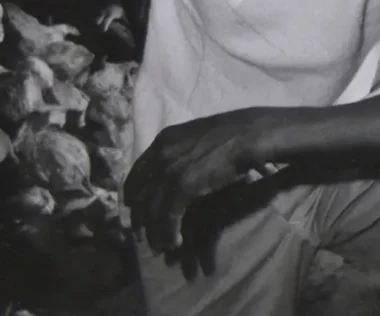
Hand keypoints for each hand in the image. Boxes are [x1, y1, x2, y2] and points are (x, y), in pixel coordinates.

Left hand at [123, 109, 268, 255]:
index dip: (133, 193)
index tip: (132, 208)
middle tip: (143, 235)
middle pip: (140, 193)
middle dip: (140, 218)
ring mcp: (171, 169)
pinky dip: (169, 233)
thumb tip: (172, 172)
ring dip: (155, 232)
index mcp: (163, 140)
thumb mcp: (194, 139)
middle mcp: (161, 154)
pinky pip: (169, 216)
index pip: (137, 171)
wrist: (246, 134)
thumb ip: (179, 153)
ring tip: (161, 246)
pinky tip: (176, 242)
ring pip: (152, 209)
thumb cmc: (227, 136)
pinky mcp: (184, 185)